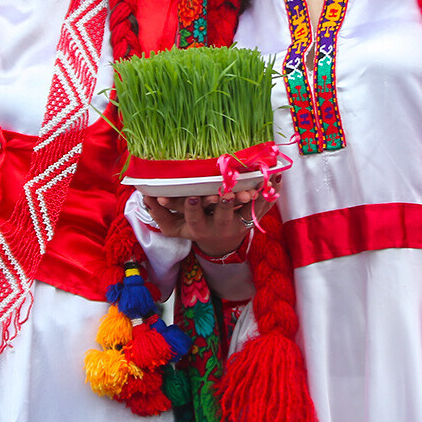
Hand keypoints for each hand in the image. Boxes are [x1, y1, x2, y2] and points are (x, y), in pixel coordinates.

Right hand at [143, 187, 273, 258]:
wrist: (222, 244)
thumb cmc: (194, 229)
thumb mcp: (174, 226)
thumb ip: (159, 212)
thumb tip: (145, 194)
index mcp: (199, 227)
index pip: (195, 218)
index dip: (194, 209)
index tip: (193, 197)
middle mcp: (220, 226)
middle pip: (223, 216)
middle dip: (225, 204)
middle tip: (226, 191)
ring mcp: (239, 223)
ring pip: (248, 211)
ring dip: (253, 197)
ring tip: (256, 183)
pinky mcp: (255, 218)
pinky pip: (266, 206)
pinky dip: (272, 191)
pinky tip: (276, 176)